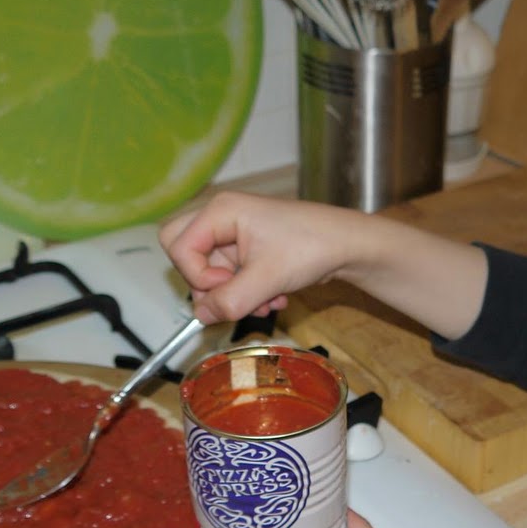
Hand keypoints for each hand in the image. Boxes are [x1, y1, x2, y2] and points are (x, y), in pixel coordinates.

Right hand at [158, 191, 489, 338]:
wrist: (348, 246)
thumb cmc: (313, 246)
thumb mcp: (267, 279)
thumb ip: (229, 300)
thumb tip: (202, 316)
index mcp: (221, 211)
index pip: (178, 247)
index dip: (196, 275)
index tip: (225, 286)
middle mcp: (223, 218)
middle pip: (186, 254)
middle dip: (209, 284)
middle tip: (234, 293)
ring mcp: (235, 235)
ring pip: (211, 273)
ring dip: (235, 294)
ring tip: (266, 299)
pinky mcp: (249, 251)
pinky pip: (231, 277)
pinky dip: (249, 293)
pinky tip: (274, 296)